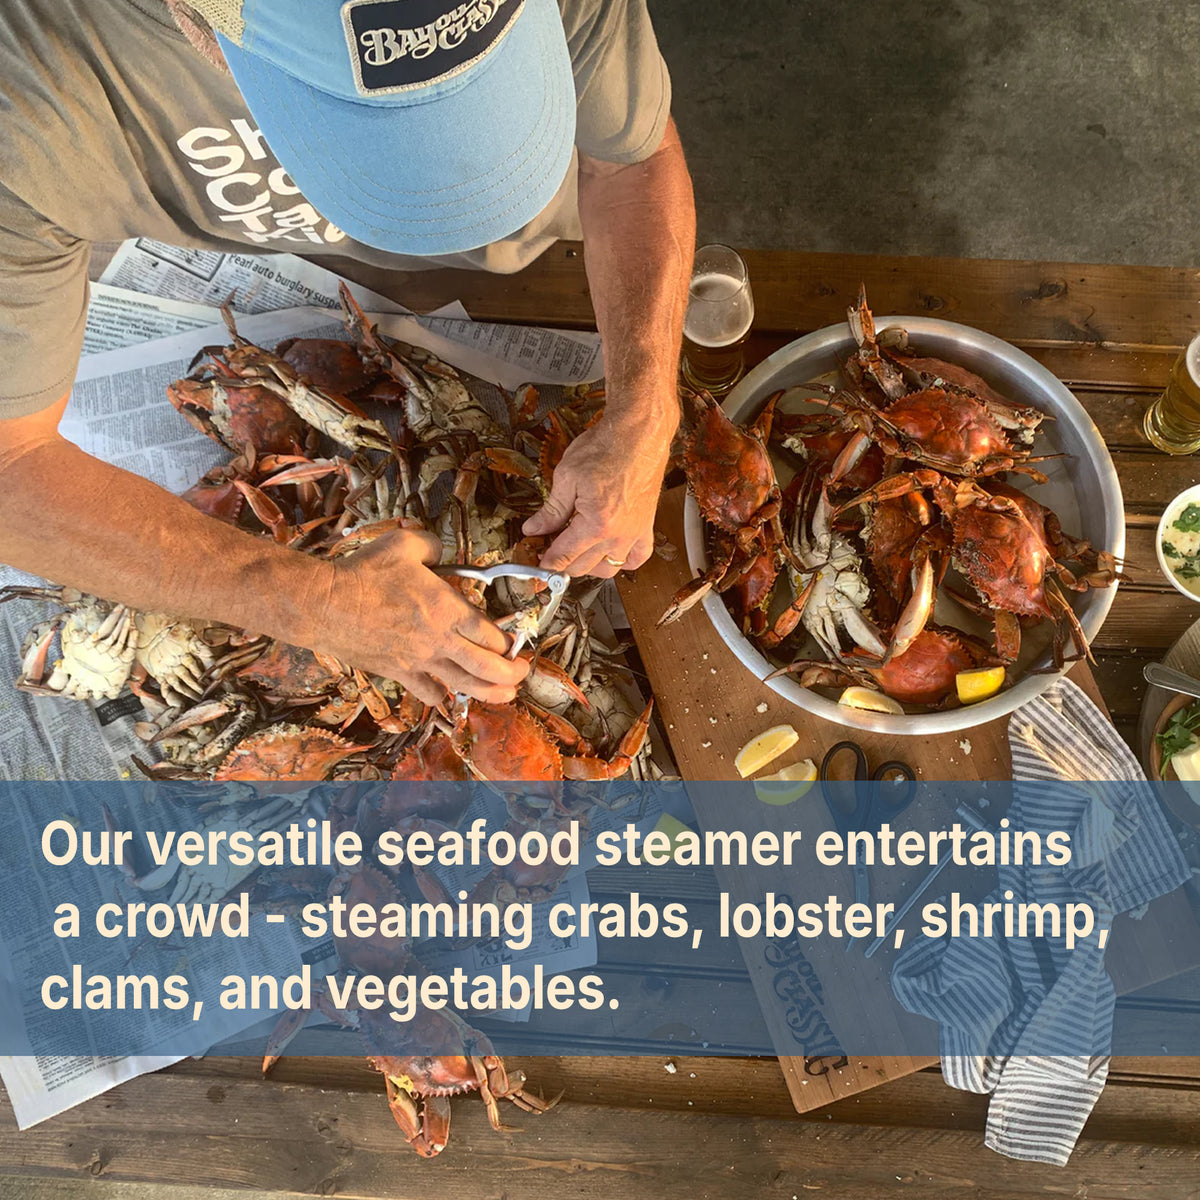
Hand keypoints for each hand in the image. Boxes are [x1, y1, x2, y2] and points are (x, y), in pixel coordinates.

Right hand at [315, 529, 527, 705]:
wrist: (324, 604)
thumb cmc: (363, 574)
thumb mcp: (403, 545)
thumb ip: (431, 545)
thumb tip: (439, 549)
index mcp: (447, 609)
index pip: (492, 634)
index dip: (509, 642)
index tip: (515, 642)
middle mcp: (439, 640)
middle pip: (488, 667)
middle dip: (512, 673)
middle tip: (521, 672)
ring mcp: (419, 660)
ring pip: (465, 685)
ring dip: (490, 693)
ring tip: (505, 694)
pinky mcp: (397, 672)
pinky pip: (428, 692)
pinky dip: (442, 696)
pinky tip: (448, 694)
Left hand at [523, 413, 673, 577]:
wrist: (639, 433)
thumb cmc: (607, 448)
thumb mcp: (567, 476)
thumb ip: (551, 509)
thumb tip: (534, 528)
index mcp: (596, 524)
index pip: (564, 556)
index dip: (546, 564)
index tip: (537, 566)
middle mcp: (618, 535)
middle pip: (583, 567)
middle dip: (562, 563)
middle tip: (550, 549)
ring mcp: (635, 533)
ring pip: (608, 568)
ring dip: (589, 566)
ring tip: (576, 551)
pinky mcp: (647, 526)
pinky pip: (637, 558)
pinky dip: (623, 562)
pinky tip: (609, 553)